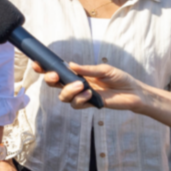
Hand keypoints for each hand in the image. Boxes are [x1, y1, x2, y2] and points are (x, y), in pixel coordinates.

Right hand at [56, 62, 170, 134]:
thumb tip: (70, 65)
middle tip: (54, 76)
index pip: (59, 70)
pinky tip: (90, 94)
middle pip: (55, 84)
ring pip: (63, 97)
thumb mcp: (104, 69)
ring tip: (81, 86)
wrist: (132, 92)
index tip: (38, 64)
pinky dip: (80, 99)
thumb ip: (87, 69)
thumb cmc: (119, 78)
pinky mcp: (88, 105)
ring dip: (68, 91)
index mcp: (79, 73)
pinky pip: (76, 104)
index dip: (46, 68)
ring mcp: (81, 96)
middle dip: (50, 80)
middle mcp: (77, 84)